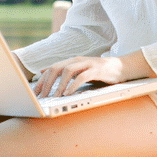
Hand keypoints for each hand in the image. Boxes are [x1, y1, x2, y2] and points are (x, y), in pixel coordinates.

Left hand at [34, 51, 155, 97]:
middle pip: (56, 68)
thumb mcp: (79, 71)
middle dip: (46, 82)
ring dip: (59, 84)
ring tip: (54, 96)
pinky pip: (82, 76)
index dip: (42, 80)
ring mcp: (87, 63)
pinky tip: (68, 93)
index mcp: (71, 61)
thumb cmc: (99, 72)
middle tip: (40, 96)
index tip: (34, 92)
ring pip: (67, 71)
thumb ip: (64, 72)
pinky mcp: (96, 69)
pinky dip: (73, 85)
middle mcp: (77, 60)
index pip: (51, 68)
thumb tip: (43, 72)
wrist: (121, 67)